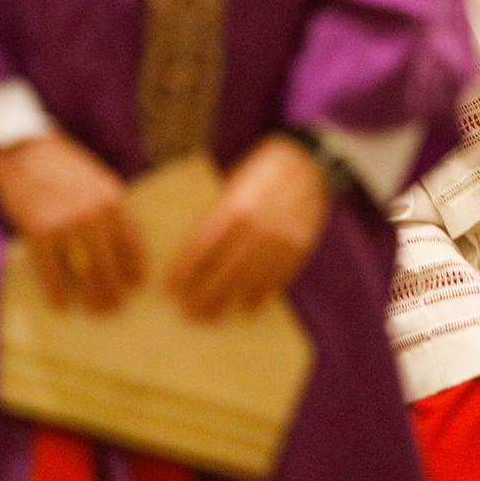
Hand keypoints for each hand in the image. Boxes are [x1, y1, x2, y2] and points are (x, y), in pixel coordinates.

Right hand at [0, 132, 143, 313]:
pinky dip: (57, 292)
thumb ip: (110, 210)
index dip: (134, 267)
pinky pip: (51, 271)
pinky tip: (61, 305)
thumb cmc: (64, 168)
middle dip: (113, 290)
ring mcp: (65, 223)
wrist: (25, 150)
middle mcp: (92, 213)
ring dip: (91, 296)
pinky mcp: (38, 231)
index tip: (137, 286)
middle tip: (115, 309)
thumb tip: (122, 247)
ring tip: (95, 310)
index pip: (130, 242)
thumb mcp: (98, 181)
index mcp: (112, 199)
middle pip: (108, 263)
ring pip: (83, 271)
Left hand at [168, 136, 330, 321]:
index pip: (201, 246)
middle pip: (224, 270)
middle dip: (204, 295)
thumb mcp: (235, 184)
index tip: (169, 289)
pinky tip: (248, 307)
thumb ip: (219, 214)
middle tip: (189, 315)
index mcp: (234, 205)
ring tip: (212, 317)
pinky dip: (261, 295)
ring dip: (229, 301)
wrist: (310, 162)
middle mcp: (257, 225)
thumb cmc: (263, 173)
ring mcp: (281, 238)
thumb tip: (196, 253)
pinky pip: (278, 277)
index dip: (184, 270)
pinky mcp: (300, 246)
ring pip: (249, 279)